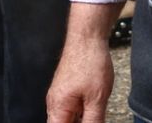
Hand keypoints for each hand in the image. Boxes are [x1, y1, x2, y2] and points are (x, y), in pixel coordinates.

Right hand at [46, 3, 120, 121]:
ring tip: (95, 112)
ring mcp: (60, 95)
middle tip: (93, 116)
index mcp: (58, 108)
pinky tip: (94, 113)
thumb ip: (93, 122)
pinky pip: (71, 110)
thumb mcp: (97, 99)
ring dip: (81, 120)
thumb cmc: (90, 62)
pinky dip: (81, 116)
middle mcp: (54, 103)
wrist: (88, 37)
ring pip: (67, 119)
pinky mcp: (67, 89)